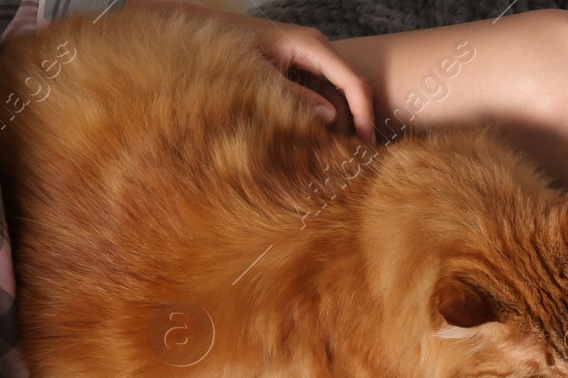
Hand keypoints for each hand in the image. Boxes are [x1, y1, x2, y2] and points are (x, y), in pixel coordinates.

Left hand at [128, 0, 376, 142]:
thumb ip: (294, 96)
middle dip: (351, 124)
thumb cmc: (226, 47)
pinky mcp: (302, 72)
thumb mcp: (259, 75)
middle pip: (350, 93)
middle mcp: (318, 51)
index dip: (365, 115)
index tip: (367, 146)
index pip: (354, 82)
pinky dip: (320, 118)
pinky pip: (322, 97)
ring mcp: (312, 61)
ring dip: (335, 125)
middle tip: (345, 157)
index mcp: (312, 45)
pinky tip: (311, 138)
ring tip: (324, 152)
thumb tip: (329, 119)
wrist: (201, 29)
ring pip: (337, 98)